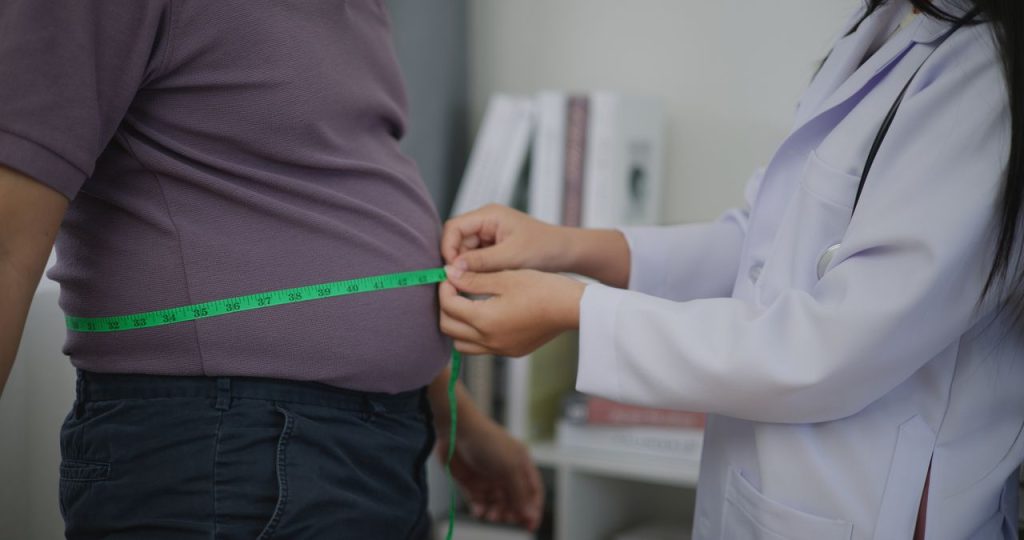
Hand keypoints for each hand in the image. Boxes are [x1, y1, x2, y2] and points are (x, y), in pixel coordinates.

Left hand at [438, 411, 543, 529]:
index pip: (532, 491)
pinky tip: (479, 512)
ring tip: (491, 516)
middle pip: (514, 501)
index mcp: (521, 464)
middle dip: (512, 513)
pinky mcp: (470, 482)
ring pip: (497, 504)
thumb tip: (529, 515)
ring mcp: (488, 477)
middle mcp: (506, 472)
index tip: (530, 526)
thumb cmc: (487, 442)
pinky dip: (480, 509)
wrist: (455, 429)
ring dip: (496, 513)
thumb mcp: (509, 467)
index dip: (533, 509)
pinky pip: (478, 502)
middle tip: (505, 518)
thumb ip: (519, 493)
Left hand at [440, 267, 584, 356]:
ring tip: (466, 304)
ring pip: (461, 344)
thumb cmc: (542, 288)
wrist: (571, 308)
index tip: (451, 274)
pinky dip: (474, 334)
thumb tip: (449, 273)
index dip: (444, 288)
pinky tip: (485, 315)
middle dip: (446, 306)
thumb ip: (473, 278)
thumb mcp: (504, 278)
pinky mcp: (511, 351)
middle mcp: (489, 341)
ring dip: (457, 325)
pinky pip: (481, 348)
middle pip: (448, 328)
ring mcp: (500, 349)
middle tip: (454, 288)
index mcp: (485, 320)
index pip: (448, 306)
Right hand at [442, 204, 569, 272]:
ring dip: (467, 267)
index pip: (453, 227)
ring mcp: (489, 234)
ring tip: (477, 282)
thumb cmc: (544, 248)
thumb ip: (481, 262)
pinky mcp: (494, 247)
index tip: (451, 270)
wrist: (566, 252)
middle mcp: (485, 222)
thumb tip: (453, 269)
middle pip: (456, 240)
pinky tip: (484, 281)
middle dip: (457, 260)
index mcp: (488, 215)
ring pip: (465, 252)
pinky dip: (477, 270)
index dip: (448, 248)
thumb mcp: (511, 257)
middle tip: (461, 281)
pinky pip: (476, 258)